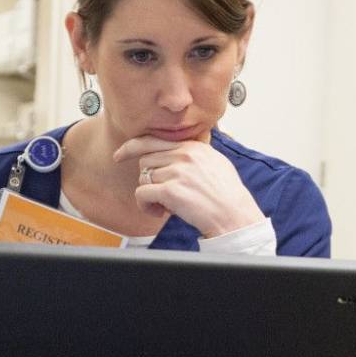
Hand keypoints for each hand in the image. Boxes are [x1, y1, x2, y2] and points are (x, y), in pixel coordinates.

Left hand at [111, 135, 265, 237]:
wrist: (235, 216)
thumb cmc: (228, 196)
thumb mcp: (216, 164)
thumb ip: (195, 155)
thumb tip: (178, 154)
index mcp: (193, 147)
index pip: (153, 140)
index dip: (132, 147)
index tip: (120, 155)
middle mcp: (184, 155)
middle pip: (145, 160)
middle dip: (148, 179)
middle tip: (160, 194)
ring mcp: (177, 172)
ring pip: (143, 178)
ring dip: (150, 195)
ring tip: (165, 206)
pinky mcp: (171, 191)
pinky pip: (142, 194)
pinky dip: (146, 207)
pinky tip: (160, 212)